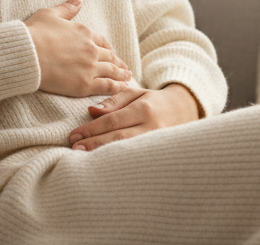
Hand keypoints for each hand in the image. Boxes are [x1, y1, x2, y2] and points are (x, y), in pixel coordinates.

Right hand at [25, 0, 131, 97]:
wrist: (27, 54)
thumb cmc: (35, 33)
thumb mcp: (50, 14)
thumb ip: (66, 8)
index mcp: (84, 33)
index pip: (102, 41)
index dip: (108, 48)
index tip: (112, 53)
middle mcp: (91, 49)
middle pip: (109, 56)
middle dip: (117, 62)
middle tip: (124, 68)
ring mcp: (89, 67)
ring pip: (111, 71)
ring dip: (121, 75)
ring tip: (128, 78)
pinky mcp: (84, 85)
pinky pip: (106, 86)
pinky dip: (116, 87)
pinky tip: (122, 88)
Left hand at [67, 83, 200, 150]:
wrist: (185, 111)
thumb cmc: (155, 102)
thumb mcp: (136, 94)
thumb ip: (114, 101)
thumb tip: (91, 111)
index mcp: (144, 108)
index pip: (113, 120)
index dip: (92, 128)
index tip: (74, 135)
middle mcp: (151, 127)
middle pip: (118, 137)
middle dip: (94, 143)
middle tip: (74, 148)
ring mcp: (157, 142)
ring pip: (127, 150)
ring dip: (103, 154)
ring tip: (83, 158)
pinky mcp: (159, 154)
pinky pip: (136, 159)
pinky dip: (119, 162)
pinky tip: (104, 166)